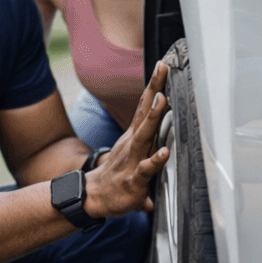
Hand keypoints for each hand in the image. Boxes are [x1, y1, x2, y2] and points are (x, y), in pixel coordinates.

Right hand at [84, 59, 170, 216]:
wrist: (94, 196)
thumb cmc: (117, 175)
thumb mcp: (134, 155)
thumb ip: (151, 144)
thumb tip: (167, 134)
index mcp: (134, 137)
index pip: (144, 107)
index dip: (153, 86)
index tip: (162, 66)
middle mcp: (133, 144)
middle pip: (144, 112)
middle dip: (155, 89)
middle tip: (163, 69)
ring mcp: (133, 159)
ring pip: (144, 135)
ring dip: (153, 116)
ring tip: (162, 100)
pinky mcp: (134, 179)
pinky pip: (145, 168)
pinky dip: (155, 160)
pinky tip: (164, 152)